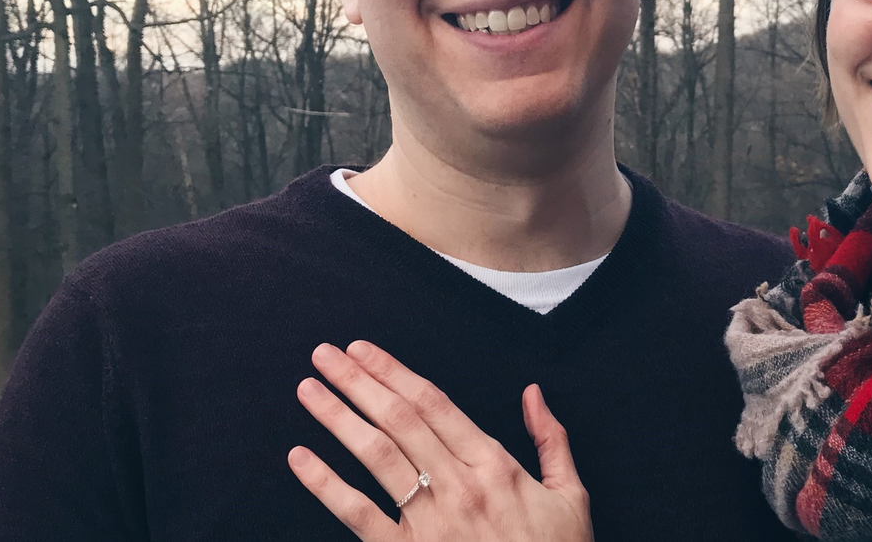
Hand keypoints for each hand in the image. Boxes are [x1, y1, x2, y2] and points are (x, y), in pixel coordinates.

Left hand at [288, 341, 592, 541]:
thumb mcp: (570, 495)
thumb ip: (551, 440)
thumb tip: (533, 393)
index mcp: (495, 465)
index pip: (433, 404)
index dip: (394, 372)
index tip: (364, 351)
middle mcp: (459, 485)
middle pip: (399, 419)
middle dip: (358, 382)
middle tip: (325, 355)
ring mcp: (430, 521)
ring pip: (376, 456)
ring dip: (337, 418)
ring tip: (309, 391)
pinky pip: (358, 514)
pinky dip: (325, 485)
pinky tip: (301, 459)